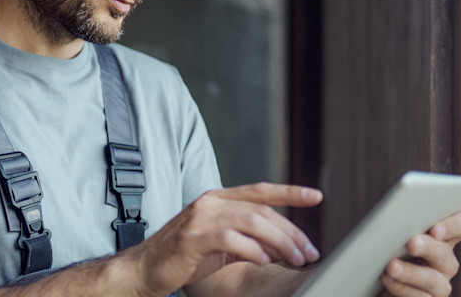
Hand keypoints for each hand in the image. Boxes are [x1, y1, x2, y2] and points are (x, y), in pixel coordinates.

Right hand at [124, 183, 322, 296]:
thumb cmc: (183, 257)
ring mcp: (199, 218)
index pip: (259, 190)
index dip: (290, 191)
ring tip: (295, 259)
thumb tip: (283, 246)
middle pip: (262, 210)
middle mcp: (209, 202)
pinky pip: (232, 239)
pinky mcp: (193, 238)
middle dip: (292, 232)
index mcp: (216, 199)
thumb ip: (247, 238)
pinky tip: (265, 261)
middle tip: (310, 252)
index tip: (316, 196)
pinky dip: (254, 250)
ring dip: (280, 242)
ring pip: (252, 222)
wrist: (144, 269)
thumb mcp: (220, 243)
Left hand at [379, 211, 460, 296]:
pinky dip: (402, 288)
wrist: (373, 280)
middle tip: (411, 244)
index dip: (456, 226)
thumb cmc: (383, 251)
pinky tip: (388, 279)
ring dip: (411, 272)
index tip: (436, 229)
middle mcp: (444, 262)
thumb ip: (402, 220)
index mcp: (441, 239)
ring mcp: (437, 284)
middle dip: (429, 248)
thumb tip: (393, 212)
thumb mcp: (394, 231)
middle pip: (446, 254)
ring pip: (433, 280)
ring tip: (392, 266)